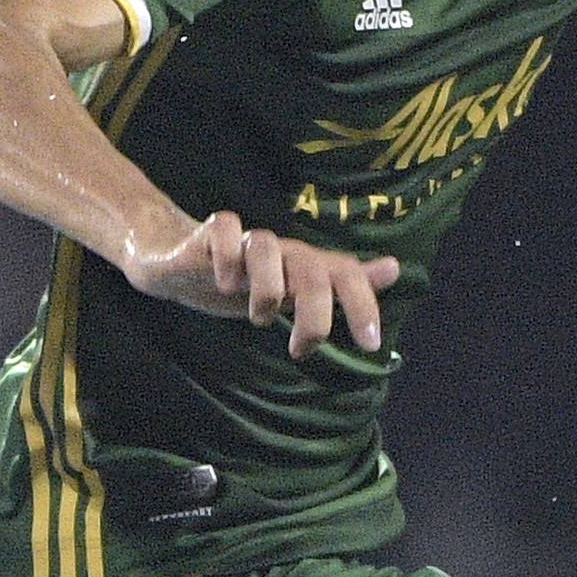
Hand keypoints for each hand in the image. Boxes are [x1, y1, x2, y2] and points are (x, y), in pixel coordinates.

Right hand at [121, 212, 402, 357]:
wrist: (182, 259)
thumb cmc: (246, 277)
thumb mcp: (297, 287)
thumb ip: (342, 281)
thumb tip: (394, 267)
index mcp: (303, 265)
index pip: (345, 274)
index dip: (363, 305)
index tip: (370, 345)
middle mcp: (280, 250)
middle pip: (310, 268)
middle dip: (315, 314)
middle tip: (301, 349)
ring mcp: (243, 242)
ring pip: (264, 246)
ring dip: (266, 289)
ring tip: (258, 318)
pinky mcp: (207, 236)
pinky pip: (223, 227)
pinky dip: (226, 254)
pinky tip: (224, 282)